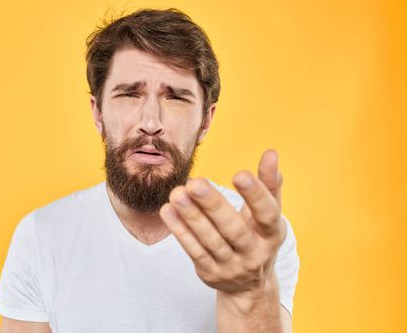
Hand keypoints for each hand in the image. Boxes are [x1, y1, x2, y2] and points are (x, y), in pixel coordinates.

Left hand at [159, 149, 285, 295]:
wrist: (250, 286)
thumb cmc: (258, 237)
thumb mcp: (268, 215)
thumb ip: (269, 184)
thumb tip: (271, 152)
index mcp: (271, 234)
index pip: (266, 214)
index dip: (255, 195)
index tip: (239, 174)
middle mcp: (253, 253)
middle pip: (233, 229)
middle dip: (213, 205)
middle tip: (195, 182)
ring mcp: (231, 266)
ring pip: (210, 241)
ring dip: (191, 216)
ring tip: (176, 193)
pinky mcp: (210, 272)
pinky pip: (193, 251)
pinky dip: (180, 231)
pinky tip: (168, 210)